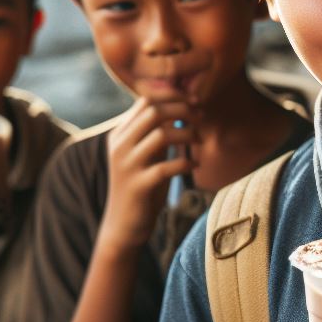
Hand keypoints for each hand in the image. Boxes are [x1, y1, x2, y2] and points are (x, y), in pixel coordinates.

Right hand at [101, 97, 195, 247]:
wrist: (122, 225)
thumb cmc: (141, 186)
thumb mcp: (146, 155)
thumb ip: (156, 134)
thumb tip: (183, 110)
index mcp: (120, 134)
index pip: (146, 100)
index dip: (173, 96)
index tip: (194, 101)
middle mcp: (120, 146)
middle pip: (154, 112)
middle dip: (183, 110)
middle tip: (202, 118)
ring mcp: (127, 166)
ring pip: (161, 135)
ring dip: (187, 134)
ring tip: (200, 140)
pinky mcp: (138, 186)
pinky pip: (166, 167)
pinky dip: (185, 163)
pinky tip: (195, 165)